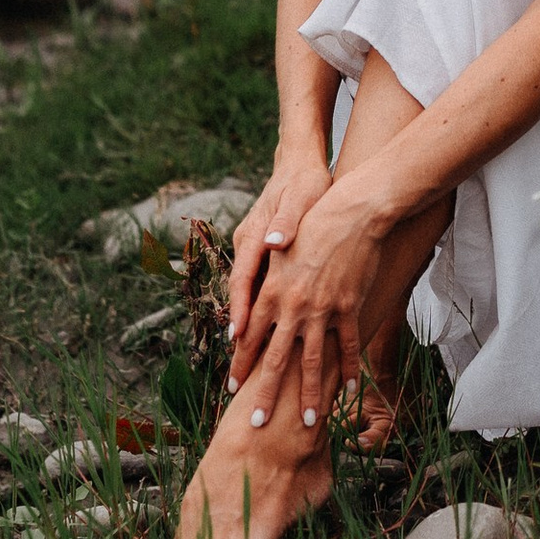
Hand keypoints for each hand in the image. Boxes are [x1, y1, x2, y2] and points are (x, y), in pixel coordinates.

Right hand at [227, 150, 330, 373]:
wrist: (300, 164)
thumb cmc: (303, 182)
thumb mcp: (298, 198)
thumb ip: (285, 221)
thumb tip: (275, 240)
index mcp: (254, 237)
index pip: (243, 279)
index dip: (241, 309)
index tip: (238, 337)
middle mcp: (251, 249)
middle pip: (242, 297)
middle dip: (240, 336)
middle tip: (235, 374)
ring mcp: (257, 253)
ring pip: (251, 299)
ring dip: (251, 333)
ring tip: (250, 371)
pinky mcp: (267, 256)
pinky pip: (263, 291)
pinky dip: (265, 316)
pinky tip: (272, 341)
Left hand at [232, 179, 384, 430]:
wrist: (351, 212)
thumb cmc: (311, 223)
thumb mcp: (278, 249)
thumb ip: (262, 280)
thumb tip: (244, 312)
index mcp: (271, 292)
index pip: (250, 337)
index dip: (241, 364)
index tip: (233, 388)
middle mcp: (293, 306)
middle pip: (275, 359)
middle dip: (265, 394)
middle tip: (256, 424)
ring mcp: (323, 310)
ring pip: (312, 362)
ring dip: (308, 395)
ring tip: (306, 422)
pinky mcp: (349, 308)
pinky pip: (347, 346)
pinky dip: (346, 370)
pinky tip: (345, 390)